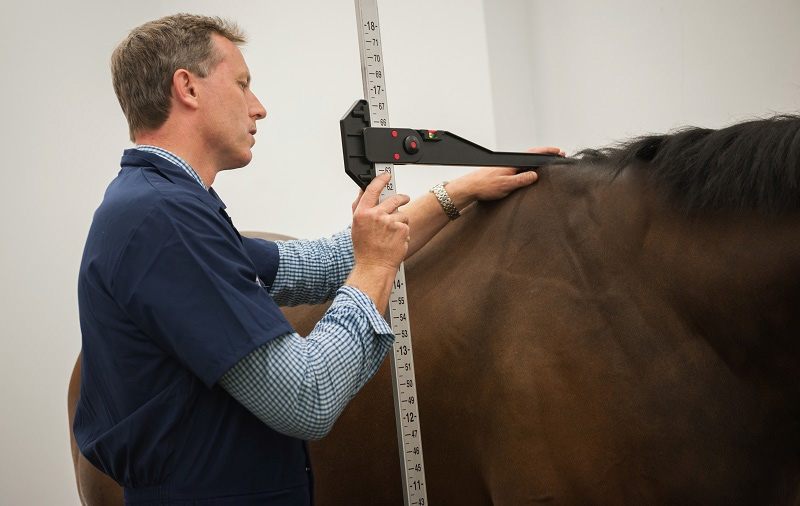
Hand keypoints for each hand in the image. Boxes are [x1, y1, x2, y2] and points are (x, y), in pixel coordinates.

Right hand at [350, 173, 410, 273]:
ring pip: (402, 214)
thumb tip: (363, 191)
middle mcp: (376, 215)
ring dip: (400, 221)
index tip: (386, 175)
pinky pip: (406, 226)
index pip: (372, 189)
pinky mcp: (402, 230)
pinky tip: (395, 240)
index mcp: (362, 213)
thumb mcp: (356, 226)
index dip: (380, 179)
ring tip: (392, 234)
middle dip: (402, 197)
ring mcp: (390, 222)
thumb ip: (360, 208)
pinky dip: (404, 232)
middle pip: (394, 198)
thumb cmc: (364, 249)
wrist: (374, 266)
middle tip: (405, 198)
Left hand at [445, 146, 563, 205]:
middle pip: (531, 156)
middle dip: (544, 156)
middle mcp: (509, 162)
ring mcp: (506, 166)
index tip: (558, 151)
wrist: (469, 187)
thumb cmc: (484, 186)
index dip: (547, 152)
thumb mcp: (506, 185)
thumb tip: (535, 175)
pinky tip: (529, 173)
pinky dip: (527, 168)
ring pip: (525, 162)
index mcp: (512, 163)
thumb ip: (522, 180)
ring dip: (536, 162)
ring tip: (547, 164)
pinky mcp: (502, 172)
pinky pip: (519, 168)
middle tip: (557, 156)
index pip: (534, 154)